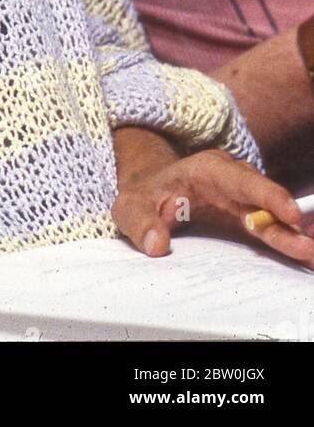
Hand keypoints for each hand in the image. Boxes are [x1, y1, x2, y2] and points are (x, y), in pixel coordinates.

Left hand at [112, 143, 313, 268]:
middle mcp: (232, 181)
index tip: (289, 213)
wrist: (147, 192)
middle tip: (306, 245)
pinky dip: (284, 242)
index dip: (267, 195)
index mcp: (208, 169)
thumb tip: (156, 244)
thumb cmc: (142, 195)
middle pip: (264, 199)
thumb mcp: (131, 206)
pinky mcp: (244, 218)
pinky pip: (267, 229)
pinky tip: (301, 256)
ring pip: (271, 216)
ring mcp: (241, 199)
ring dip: (291, 236)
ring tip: (309, 256)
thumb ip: (141, 222)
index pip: (242, 180)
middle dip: (287, 221)